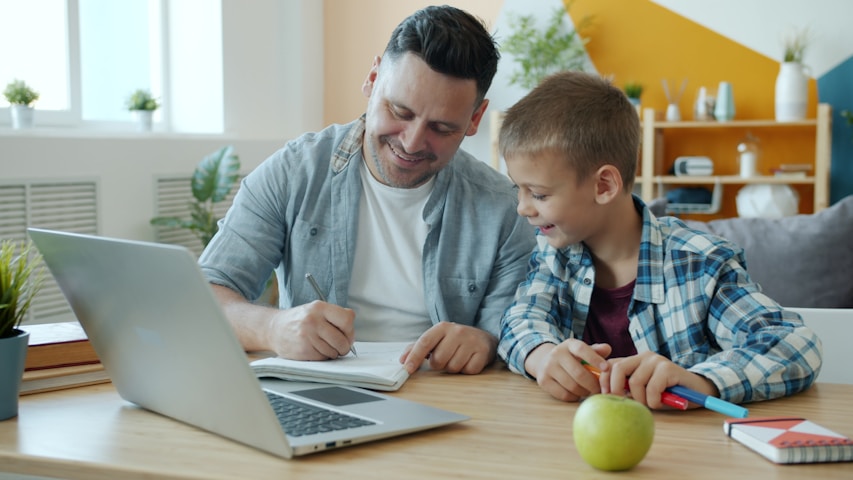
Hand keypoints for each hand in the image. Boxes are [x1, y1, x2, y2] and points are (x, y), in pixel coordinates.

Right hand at [266, 300, 355, 360]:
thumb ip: (335, 314)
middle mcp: (313, 321)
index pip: (347, 320)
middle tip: (340, 346)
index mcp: (319, 307)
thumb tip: (351, 322)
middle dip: (344, 346)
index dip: (350, 331)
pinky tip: (315, 350)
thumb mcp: (316, 309)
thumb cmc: (299, 320)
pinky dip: (323, 357)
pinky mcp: (303, 350)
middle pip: (342, 340)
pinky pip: (323, 358)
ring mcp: (307, 336)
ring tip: (324, 346)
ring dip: (333, 352)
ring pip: (334, 352)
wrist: (273, 329)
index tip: (348, 334)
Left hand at [399, 322, 496, 374]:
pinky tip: (468, 361)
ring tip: (458, 358)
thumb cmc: (455, 341)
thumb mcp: (437, 338)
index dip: (414, 356)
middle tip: (445, 357)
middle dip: (438, 364)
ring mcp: (472, 341)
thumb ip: (418, 347)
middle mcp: (458, 331)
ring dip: (453, 368)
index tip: (407, 368)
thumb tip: (403, 360)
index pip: (425, 342)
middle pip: (438, 360)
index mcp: (443, 327)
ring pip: (453, 367)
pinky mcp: (483, 352)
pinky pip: (468, 371)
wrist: (483, 338)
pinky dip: (466, 370)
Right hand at [523, 339, 612, 401]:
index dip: (595, 359)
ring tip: (588, 390)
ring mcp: (548, 367)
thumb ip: (595, 351)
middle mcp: (556, 354)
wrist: (545, 361)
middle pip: (579, 373)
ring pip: (572, 386)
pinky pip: (564, 395)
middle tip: (600, 389)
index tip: (606, 369)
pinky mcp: (543, 381)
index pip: (582, 349)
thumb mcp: (582, 351)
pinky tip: (577, 393)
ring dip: (584, 391)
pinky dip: (574, 397)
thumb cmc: (571, 358)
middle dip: (593, 384)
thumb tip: (607, 349)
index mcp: (569, 344)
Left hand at [600, 351, 719, 408]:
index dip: (604, 381)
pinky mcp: (668, 368)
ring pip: (635, 382)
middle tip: (625, 404)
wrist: (696, 390)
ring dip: (641, 400)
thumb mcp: (644, 390)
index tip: (605, 397)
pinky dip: (654, 401)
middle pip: (618, 368)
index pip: (610, 365)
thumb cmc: (668, 393)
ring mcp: (657, 361)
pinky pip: (652, 388)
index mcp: (635, 360)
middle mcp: (644, 356)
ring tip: (651, 403)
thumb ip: (628, 388)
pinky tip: (661, 402)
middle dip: (616, 389)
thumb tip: (606, 396)